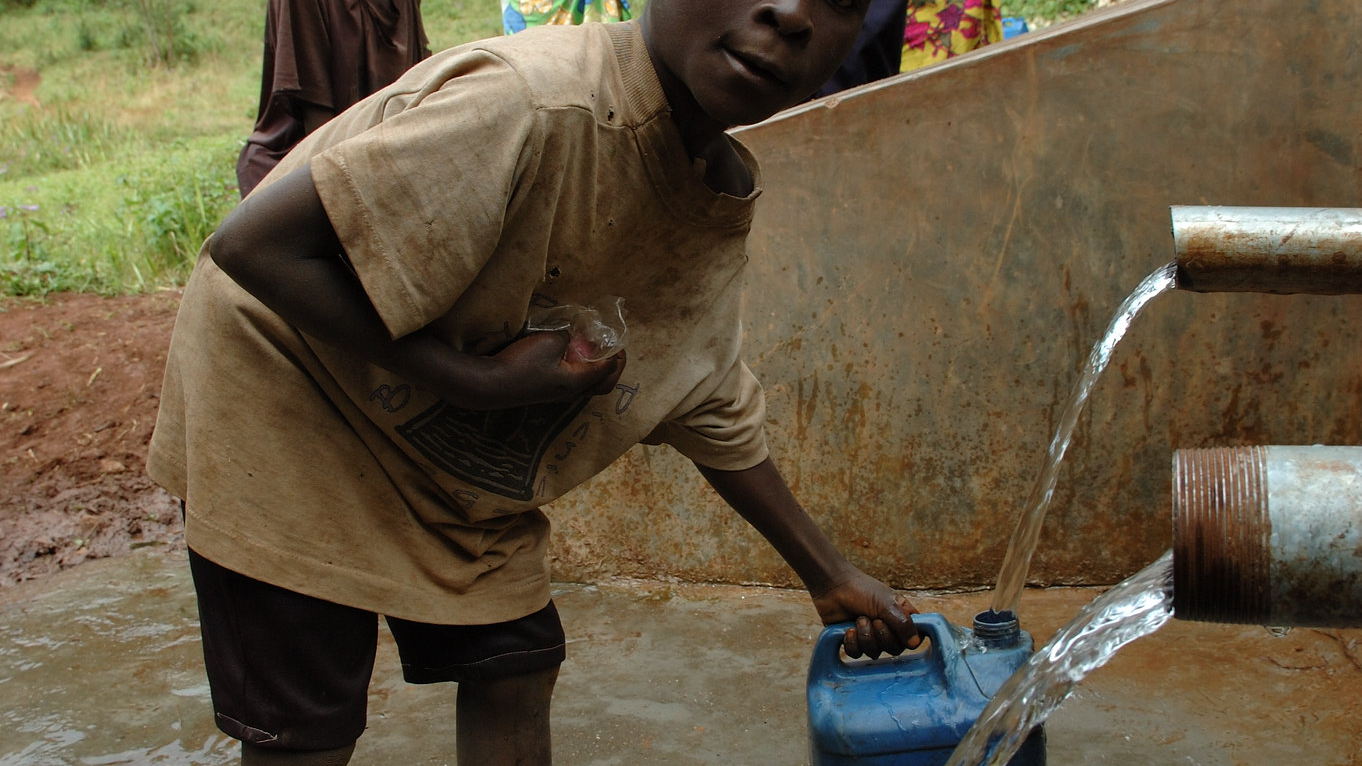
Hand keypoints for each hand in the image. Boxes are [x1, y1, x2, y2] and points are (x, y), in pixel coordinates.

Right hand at [486, 331, 624, 406]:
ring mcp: (557, 395)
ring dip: (595, 371)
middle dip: (612, 369)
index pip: (607, 370)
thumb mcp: (550, 341)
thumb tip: (572, 336)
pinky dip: (579, 370)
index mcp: (578, 382)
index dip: (616, 354)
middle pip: (602, 385)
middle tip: (614, 351)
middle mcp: (571, 393)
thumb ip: (567, 336)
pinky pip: (572, 383)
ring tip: (593, 352)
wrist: (490, 384)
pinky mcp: (545, 392)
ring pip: (587, 386)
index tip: (618, 340)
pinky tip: (570, 356)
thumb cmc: (523, 364)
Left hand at [811, 567, 920, 658]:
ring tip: (859, 619)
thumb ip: (902, 623)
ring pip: (874, 653)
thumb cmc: (862, 590)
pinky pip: (857, 654)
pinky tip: (848, 629)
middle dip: (882, 636)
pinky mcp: (853, 642)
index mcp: (902, 617)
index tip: (899, 629)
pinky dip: (852, 642)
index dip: (908, 638)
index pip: (915, 637)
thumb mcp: (886, 604)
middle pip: (894, 649)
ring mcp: (870, 637)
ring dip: (866, 637)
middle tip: (873, 619)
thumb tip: (915, 643)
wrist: (833, 586)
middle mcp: (888, 629)